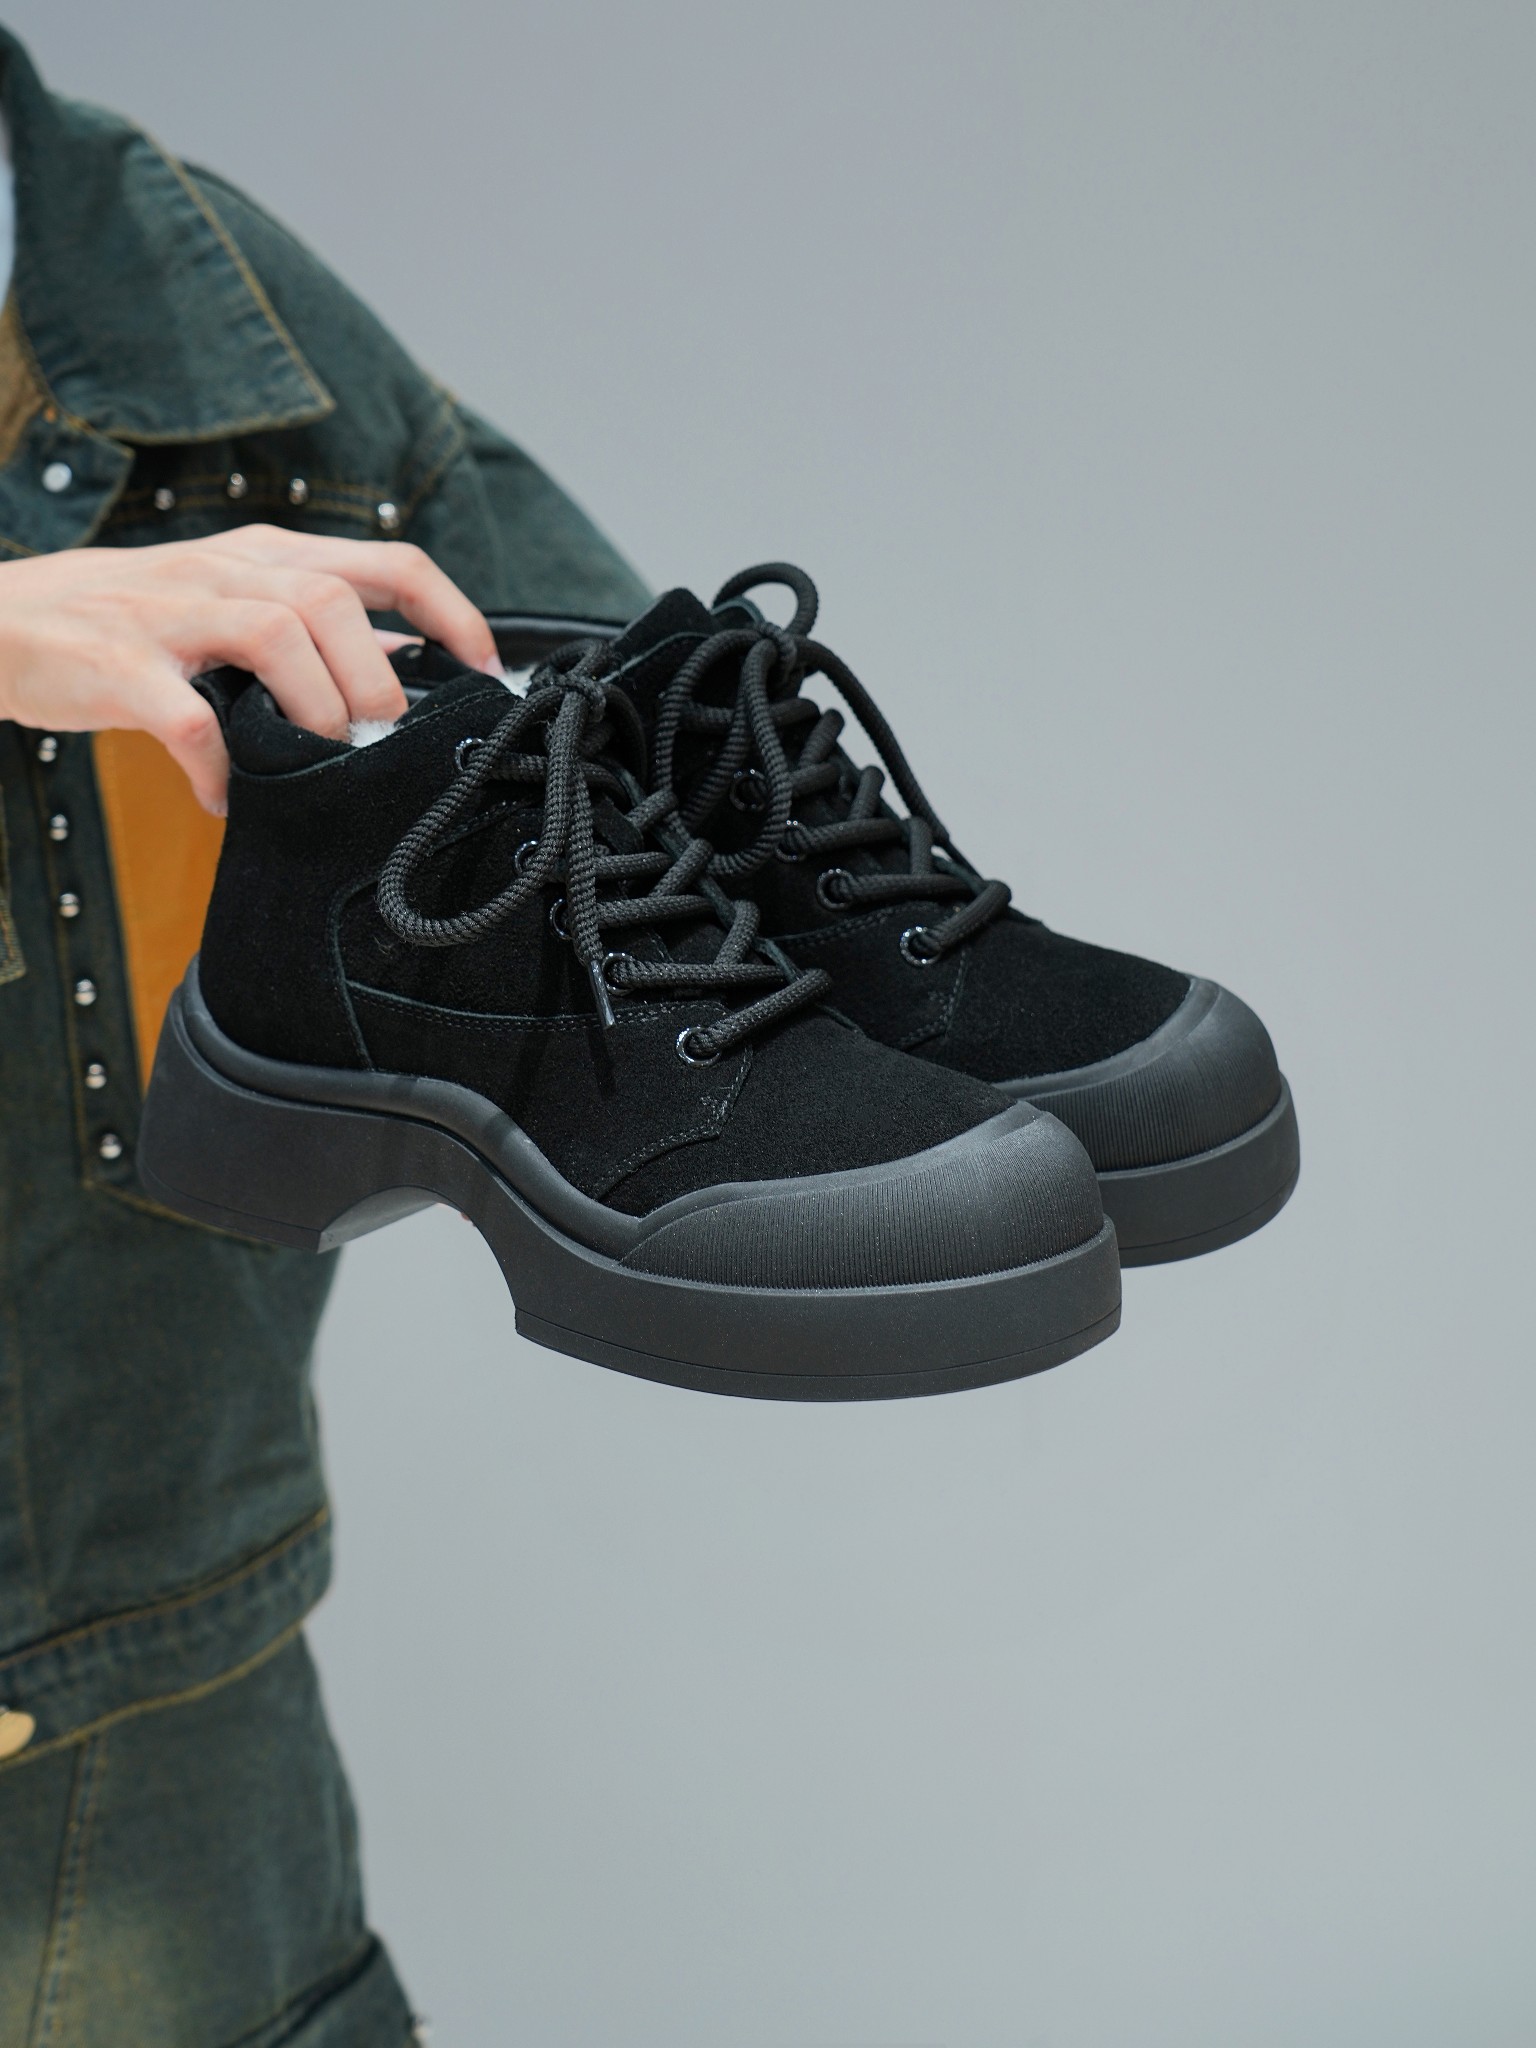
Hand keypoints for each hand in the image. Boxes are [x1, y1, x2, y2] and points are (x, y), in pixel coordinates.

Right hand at [0, 527, 500, 812]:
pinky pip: (187, 717)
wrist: (0, 620)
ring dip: (313, 709)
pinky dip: (219, 768)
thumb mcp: (226, 604)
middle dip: (374, 680)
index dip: (449, 613)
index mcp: (262, 555)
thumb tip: (400, 677)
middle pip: (333, 601)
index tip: (483, 669)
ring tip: (315, 759)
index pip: (384, 561)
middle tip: (376, 741)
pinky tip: (226, 798)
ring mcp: (166, 612)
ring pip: (274, 636)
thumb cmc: (130, 625)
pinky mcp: (116, 664)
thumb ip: (307, 630)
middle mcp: (221, 570)